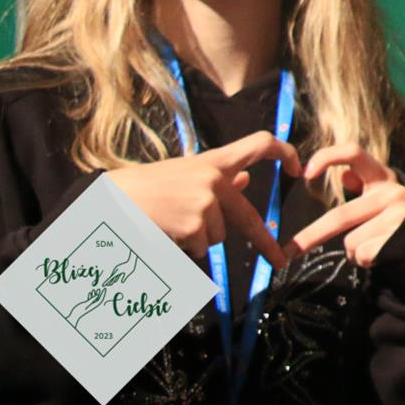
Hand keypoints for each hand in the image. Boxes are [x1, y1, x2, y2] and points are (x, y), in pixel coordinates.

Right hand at [108, 130, 301, 265]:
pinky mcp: (196, 224)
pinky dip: (185, 248)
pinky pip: (201, 248)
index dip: (284, 152)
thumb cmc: (142, 188)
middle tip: (279, 260)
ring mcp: (207, 202)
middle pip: (248, 215)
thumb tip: (247, 179)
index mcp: (213, 161)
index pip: (259, 144)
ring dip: (199, 238)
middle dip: (264, 241)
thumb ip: (216, 178)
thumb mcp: (183, 176)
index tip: (298, 168)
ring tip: (170, 224)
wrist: (107, 201)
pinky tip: (166, 234)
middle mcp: (215, 178)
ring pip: (217, 236)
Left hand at [281, 146, 404, 265]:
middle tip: (288, 252)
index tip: (305, 173)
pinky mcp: (400, 239)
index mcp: (384, 177)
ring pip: (350, 241)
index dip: (327, 157)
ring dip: (354, 250)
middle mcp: (393, 192)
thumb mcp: (384, 199)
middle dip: (310, 236)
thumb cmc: (399, 222)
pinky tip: (381, 255)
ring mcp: (398, 215)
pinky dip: (364, 261)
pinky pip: (362, 255)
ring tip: (375, 245)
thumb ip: (364, 186)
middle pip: (340, 216)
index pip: (354, 152)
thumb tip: (344, 175)